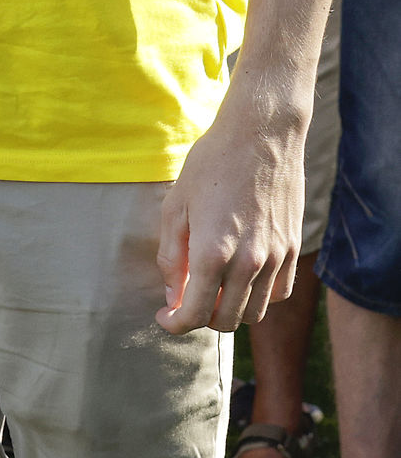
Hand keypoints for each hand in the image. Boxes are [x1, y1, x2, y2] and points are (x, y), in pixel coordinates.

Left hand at [156, 85, 303, 333]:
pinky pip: (277, 294)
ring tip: (213, 289)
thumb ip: (170, 256)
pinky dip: (258, 298)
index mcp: (212, 252)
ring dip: (230, 311)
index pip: (194, 314)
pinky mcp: (292, 249)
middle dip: (201, 318)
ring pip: (253, 313)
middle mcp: (247, 262)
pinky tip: (242, 279)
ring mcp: (274, 258)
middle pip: (225, 320)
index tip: (165, 318)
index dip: (175, 324)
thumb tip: (173, 295)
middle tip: (186, 301)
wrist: (260, 134)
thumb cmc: (211, 163)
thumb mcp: (176, 205)